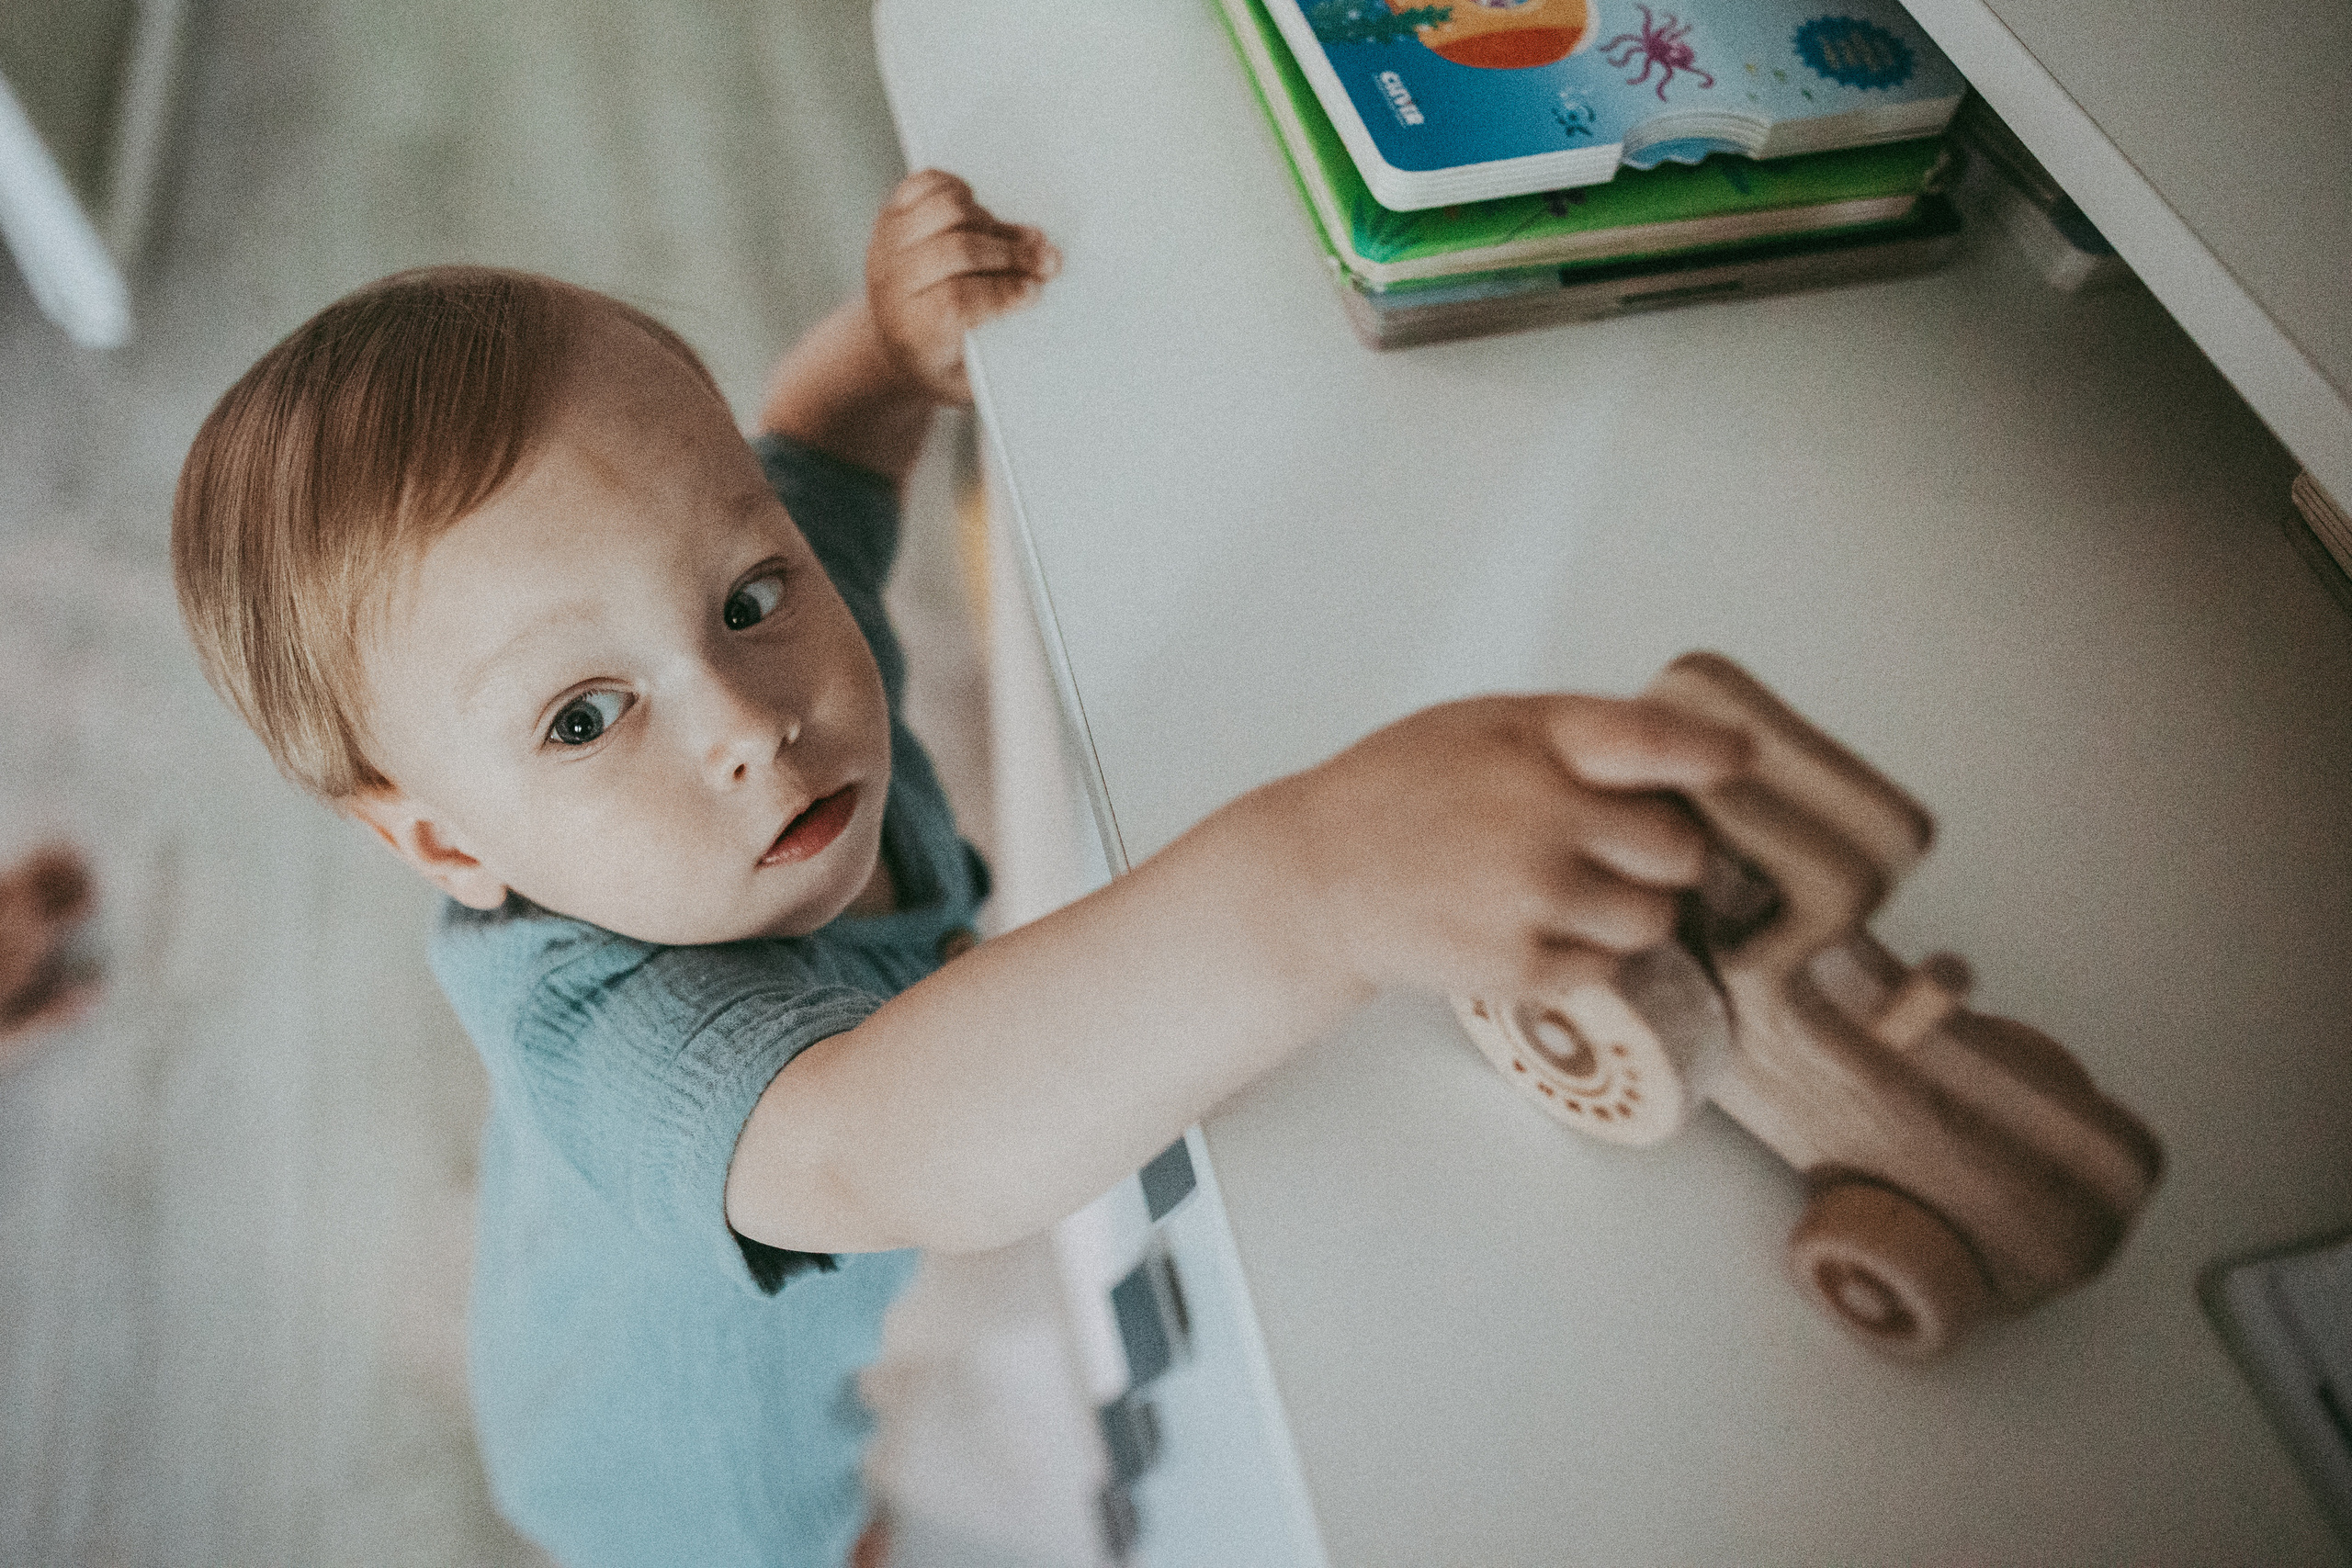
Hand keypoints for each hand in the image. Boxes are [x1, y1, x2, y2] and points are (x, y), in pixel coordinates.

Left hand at [866, 169, 1059, 403]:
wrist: (894, 347)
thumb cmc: (940, 360)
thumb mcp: (969, 374)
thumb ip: (999, 341)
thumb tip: (1037, 291)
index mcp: (912, 330)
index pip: (956, 300)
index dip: (1001, 291)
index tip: (1033, 292)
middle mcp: (892, 283)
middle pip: (957, 250)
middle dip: (1010, 253)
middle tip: (1044, 260)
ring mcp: (888, 244)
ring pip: (945, 210)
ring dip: (988, 221)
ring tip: (1011, 239)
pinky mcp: (891, 217)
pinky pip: (926, 185)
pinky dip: (958, 191)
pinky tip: (976, 215)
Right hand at [1257, 695, 1748, 1001]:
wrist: (1316, 875)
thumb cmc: (1398, 792)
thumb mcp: (1483, 726)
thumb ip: (1576, 735)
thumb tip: (1687, 753)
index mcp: (1537, 741)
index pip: (1662, 743)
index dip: (1717, 755)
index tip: (1741, 762)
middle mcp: (1544, 815)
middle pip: (1679, 848)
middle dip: (1665, 853)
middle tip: (1626, 852)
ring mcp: (1533, 895)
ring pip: (1654, 918)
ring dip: (1634, 910)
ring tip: (1576, 893)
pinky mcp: (1519, 965)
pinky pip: (1607, 967)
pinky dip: (1588, 953)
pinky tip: (1539, 927)